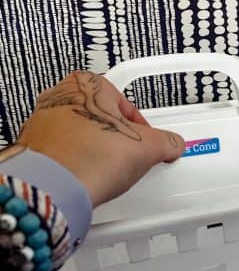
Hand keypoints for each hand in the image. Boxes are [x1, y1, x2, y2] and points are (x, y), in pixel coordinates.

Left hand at [17, 71, 184, 206]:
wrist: (55, 187)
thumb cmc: (90, 156)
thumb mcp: (148, 147)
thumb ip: (166, 142)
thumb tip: (172, 145)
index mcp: (87, 84)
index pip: (125, 102)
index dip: (140, 125)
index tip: (146, 139)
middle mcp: (59, 97)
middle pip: (100, 116)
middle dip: (116, 135)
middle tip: (128, 153)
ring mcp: (42, 123)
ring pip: (80, 133)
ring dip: (96, 149)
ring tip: (108, 168)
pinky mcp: (33, 148)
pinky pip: (63, 152)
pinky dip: (77, 162)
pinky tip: (89, 176)